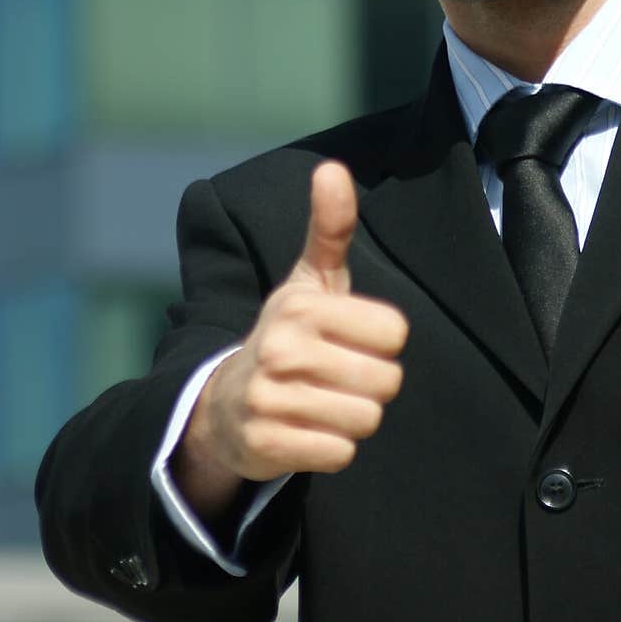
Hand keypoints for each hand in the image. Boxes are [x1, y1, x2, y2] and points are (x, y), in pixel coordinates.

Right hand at [173, 162, 407, 516]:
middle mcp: (282, 348)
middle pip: (386, 381)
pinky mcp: (266, 444)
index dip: (382, 342)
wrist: (225, 404)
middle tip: (338, 377)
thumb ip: (330, 228)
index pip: (395, 332)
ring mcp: (270, 398)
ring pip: (366, 420)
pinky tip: (307, 430)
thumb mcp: (310, 281)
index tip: (352, 340)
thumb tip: (331, 168)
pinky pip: (340, 453)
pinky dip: (333, 448)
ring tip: (322, 403)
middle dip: (372, 385)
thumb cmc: (290, 336)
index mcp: (302, 306)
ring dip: (353, 418)